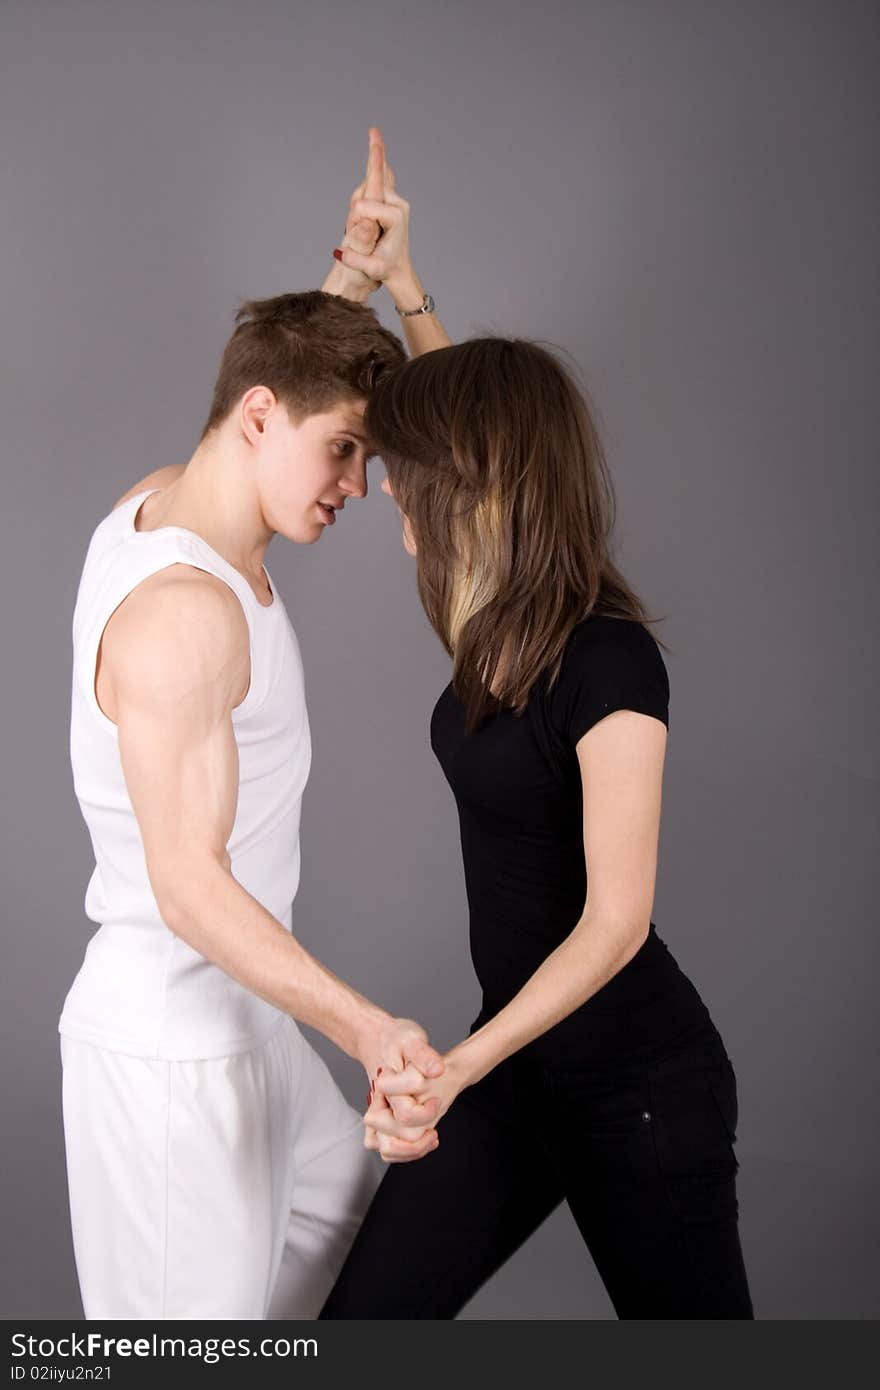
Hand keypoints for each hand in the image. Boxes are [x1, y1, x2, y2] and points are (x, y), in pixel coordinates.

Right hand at [333, 128, 413, 295]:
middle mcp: (398, 204)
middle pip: (368, 186)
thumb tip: (340, 252)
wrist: (399, 271)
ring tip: (365, 198)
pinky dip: (377, 162)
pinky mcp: (392, 200)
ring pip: (372, 181)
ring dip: (361, 192)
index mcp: (395, 217)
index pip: (362, 207)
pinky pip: (381, 176)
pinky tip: (376, 142)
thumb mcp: (372, 269)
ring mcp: (396, 200)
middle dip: (359, 198)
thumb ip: (355, 260)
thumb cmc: (386, 270)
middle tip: (373, 139)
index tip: (356, 236)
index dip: (353, 222)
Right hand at [366, 1047, 470, 1162]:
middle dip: (419, 1138)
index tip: (437, 1100)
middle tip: (435, 1118)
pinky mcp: (381, 1122)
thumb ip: (424, 1055)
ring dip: (412, 1150)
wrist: (379, 1041)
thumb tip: (437, 1070)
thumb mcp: (412, 1038)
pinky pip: (388, 1148)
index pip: (404, 1115)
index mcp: (385, 1086)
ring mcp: (377, 1115)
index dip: (426, 1113)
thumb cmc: (396, 1040)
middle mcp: (377, 1104)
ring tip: (431, 1136)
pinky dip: (406, 1150)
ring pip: (387, 1149)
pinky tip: (424, 1137)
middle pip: (392, 1140)